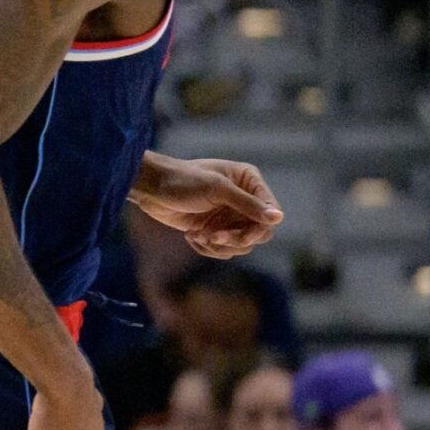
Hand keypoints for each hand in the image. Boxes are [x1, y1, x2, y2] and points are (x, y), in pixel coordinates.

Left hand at [130, 155, 282, 258]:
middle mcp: (243, 199)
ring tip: (198, 235)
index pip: (270, 212)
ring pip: (241, 245)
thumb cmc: (182, 180)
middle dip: (235, 239)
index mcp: (249, 181)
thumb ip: (247, 204)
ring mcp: (228, 216)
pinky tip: (190, 236)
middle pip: (259, 233)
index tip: (241, 238)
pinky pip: (223, 249)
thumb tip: (278, 218)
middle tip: (213, 237)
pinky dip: (208, 248)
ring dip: (219, 245)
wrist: (150, 189)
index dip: (259, 228)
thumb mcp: (216, 189)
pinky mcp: (214, 229)